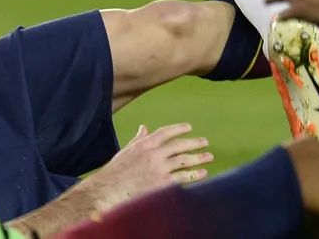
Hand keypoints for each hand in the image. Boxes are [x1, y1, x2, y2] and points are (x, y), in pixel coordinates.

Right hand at [88, 123, 211, 212]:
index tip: (189, 128)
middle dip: (194, 143)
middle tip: (205, 142)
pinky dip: (194, 175)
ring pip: (184, 161)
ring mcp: (159, 169)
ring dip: (198, 159)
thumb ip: (138, 139)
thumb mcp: (126, 151)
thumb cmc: (116, 171)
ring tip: (208, 158)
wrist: (110, 190)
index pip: (166, 132)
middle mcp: (154, 154)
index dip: (179, 128)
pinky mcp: (162, 184)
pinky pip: (182, 178)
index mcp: (145, 144)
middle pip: (179, 146)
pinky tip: (202, 174)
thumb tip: (144, 127)